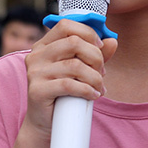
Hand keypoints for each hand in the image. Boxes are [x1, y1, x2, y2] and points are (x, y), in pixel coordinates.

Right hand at [23, 20, 116, 135]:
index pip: (66, 25)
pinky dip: (87, 90)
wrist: (45, 122)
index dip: (87, 32)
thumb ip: (95, 55)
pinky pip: (68, 85)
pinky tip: (93, 95)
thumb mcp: (80, 70)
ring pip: (75, 66)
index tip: (100, 46)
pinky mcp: (37, 90)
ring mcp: (35, 73)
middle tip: (102, 72)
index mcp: (43, 45)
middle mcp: (36, 55)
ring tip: (99, 87)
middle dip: (95, 57)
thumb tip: (113, 41)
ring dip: (95, 77)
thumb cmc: (63, 93)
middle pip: (74, 43)